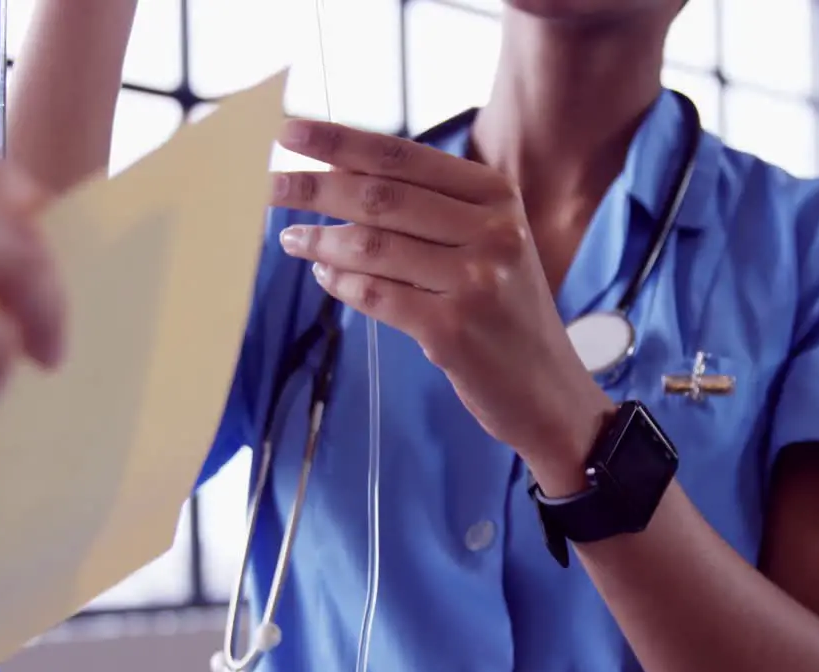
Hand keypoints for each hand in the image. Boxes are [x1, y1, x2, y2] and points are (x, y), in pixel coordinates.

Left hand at [270, 119, 609, 481]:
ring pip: (372, 246)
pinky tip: (324, 275)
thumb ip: (433, 209)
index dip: (340, 142)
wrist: (549, 391)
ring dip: (321, 241)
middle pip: (381, 197)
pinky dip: (341, 284)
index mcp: (498, 198)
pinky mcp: (453, 331)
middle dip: (315, 187)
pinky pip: (376, 296)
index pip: (403, 158)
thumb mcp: (491, 244)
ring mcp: (475, 282)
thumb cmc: (506, 312)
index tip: (290, 133)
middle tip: (269, 185)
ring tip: (293, 238)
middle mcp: (492, 232)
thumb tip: (342, 178)